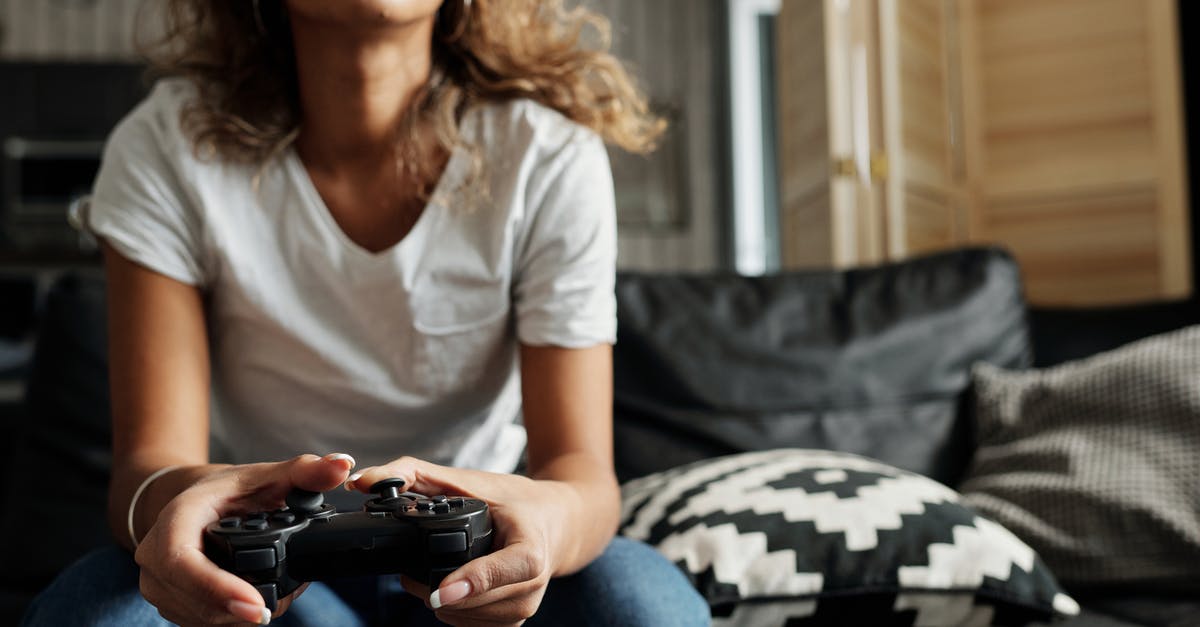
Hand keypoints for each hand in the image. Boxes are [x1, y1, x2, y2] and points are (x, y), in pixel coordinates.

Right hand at [134, 453, 355, 625]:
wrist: (198, 503)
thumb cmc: (230, 491)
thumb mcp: (267, 475)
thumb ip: (306, 472)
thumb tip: (342, 465)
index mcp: (175, 520)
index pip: (183, 563)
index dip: (217, 589)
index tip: (256, 606)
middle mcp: (156, 557)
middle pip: (195, 600)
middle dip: (241, 608)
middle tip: (282, 601)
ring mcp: (159, 585)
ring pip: (201, 618)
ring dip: (239, 616)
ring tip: (275, 594)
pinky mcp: (171, 603)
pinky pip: (202, 622)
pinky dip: (232, 617)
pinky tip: (255, 600)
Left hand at [348, 457, 576, 626]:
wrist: (555, 522)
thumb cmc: (514, 501)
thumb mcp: (469, 480)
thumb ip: (413, 474)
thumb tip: (361, 482)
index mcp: (531, 546)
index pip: (499, 572)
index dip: (467, 582)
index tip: (437, 591)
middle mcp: (531, 584)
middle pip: (470, 602)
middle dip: (432, 587)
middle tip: (409, 567)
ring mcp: (524, 608)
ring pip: (462, 618)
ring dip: (437, 600)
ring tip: (428, 572)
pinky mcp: (514, 621)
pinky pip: (467, 625)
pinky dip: (450, 608)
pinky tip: (447, 586)